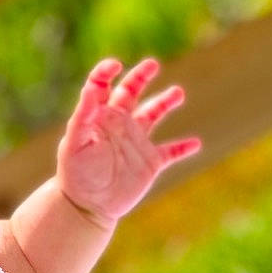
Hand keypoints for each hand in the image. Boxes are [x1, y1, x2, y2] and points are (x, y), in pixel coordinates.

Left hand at [56, 59, 200, 225]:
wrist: (87, 207)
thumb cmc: (76, 174)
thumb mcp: (75, 142)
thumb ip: (84, 114)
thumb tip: (92, 88)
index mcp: (99, 116)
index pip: (102, 85)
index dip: (106, 72)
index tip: (115, 66)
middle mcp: (119, 124)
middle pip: (131, 91)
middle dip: (142, 76)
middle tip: (153, 64)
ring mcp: (136, 142)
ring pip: (153, 114)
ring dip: (166, 102)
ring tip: (178, 92)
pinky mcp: (149, 163)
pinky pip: (170, 152)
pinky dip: (183, 148)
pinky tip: (196, 143)